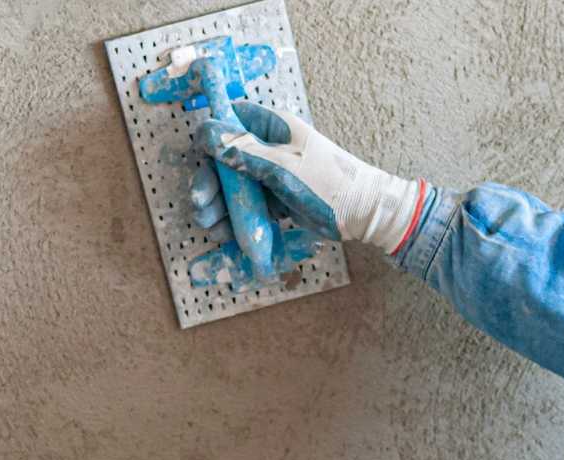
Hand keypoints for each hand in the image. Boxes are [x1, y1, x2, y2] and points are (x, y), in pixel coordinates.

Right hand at [193, 102, 425, 253]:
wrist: (364, 214)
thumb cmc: (329, 183)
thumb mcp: (283, 167)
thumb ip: (243, 151)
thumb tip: (204, 130)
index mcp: (273, 127)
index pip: (231, 121)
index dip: (211, 138)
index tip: (199, 159)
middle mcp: (269, 146)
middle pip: (226, 159)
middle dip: (211, 184)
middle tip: (201, 206)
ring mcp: (272, 173)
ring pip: (235, 185)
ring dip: (220, 205)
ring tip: (211, 226)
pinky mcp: (277, 197)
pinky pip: (249, 204)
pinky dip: (237, 218)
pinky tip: (227, 234)